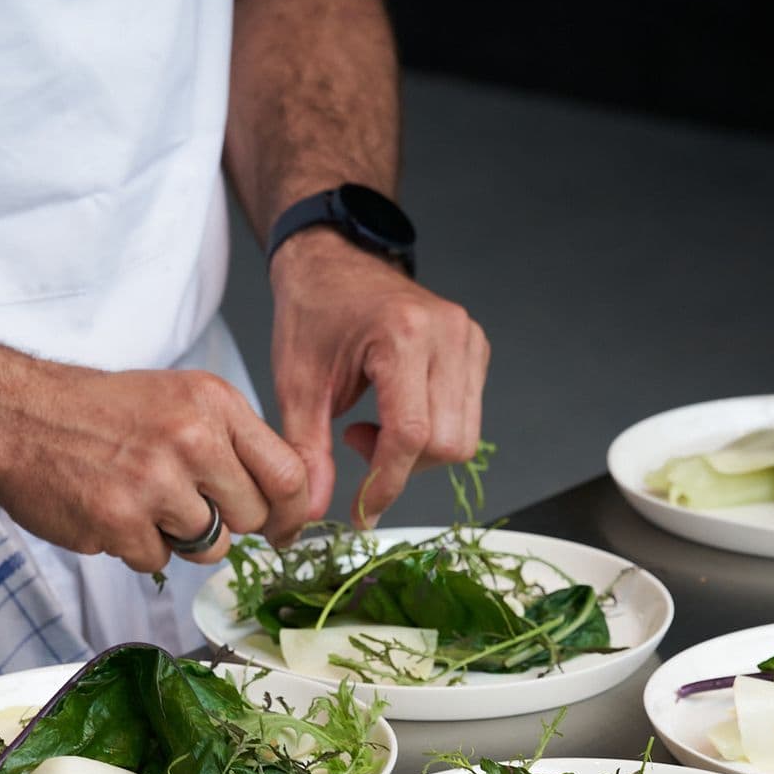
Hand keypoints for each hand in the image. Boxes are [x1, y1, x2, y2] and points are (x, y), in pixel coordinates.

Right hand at [0, 362, 310, 573]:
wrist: (15, 414)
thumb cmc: (98, 412)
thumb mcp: (179, 399)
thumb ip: (232, 443)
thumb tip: (282, 503)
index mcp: (213, 404)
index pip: (288, 474)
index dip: (292, 513)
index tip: (283, 529)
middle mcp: (192, 439)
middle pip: (251, 518)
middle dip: (225, 521)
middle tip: (183, 500)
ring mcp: (156, 483)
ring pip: (210, 547)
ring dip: (179, 537)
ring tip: (141, 499)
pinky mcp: (121, 521)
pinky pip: (158, 561)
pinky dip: (136, 547)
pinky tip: (112, 510)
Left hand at [270, 230, 489, 523]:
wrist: (333, 262)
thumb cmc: (313, 311)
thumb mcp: (298, 385)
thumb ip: (307, 452)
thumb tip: (312, 511)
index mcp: (402, 334)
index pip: (410, 433)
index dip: (386, 482)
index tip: (362, 511)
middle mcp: (446, 333)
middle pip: (446, 443)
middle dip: (402, 465)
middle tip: (357, 443)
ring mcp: (467, 339)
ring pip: (463, 437)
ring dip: (418, 452)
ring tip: (376, 427)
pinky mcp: (475, 349)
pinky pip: (467, 418)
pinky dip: (432, 432)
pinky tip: (398, 413)